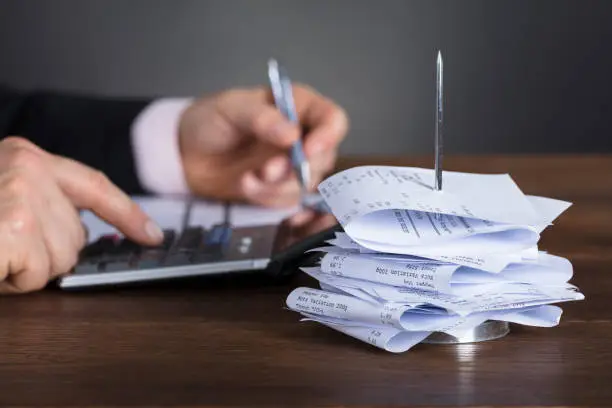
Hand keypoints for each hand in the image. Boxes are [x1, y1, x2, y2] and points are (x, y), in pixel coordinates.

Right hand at [0, 137, 162, 293]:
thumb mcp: (0, 194)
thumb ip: (40, 203)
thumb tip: (79, 235)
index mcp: (26, 157)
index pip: (95, 186)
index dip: (128, 214)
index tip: (153, 235)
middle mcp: (30, 170)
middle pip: (77, 235)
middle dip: (44, 255)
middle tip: (7, 248)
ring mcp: (23, 197)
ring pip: (61, 261)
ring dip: (25, 270)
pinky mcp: (14, 229)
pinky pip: (36, 276)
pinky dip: (11, 281)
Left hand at [178, 83, 347, 206]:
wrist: (186, 155)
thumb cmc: (210, 120)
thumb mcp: (231, 108)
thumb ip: (261, 117)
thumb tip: (292, 135)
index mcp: (298, 107)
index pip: (331, 118)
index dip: (328, 135)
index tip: (306, 150)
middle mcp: (303, 137)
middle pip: (324, 157)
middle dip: (295, 170)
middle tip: (266, 171)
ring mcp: (293, 166)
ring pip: (307, 184)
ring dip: (277, 187)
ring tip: (247, 179)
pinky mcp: (281, 190)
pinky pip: (289, 201)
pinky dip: (267, 198)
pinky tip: (246, 187)